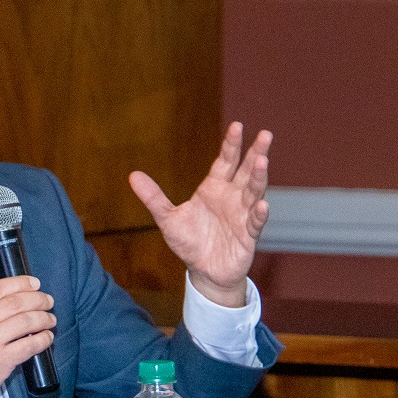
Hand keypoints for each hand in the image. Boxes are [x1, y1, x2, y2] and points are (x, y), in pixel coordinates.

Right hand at [0, 275, 55, 397]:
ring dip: (43, 318)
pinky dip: (43, 339)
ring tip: (50, 319)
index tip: (34, 284)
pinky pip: (29, 345)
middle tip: (47, 301)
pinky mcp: (1, 360)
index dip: (21, 284)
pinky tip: (46, 337)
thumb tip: (9, 300)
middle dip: (37, 299)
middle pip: (15, 302)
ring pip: (25, 321)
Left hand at [128, 122, 272, 307]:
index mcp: (214, 188)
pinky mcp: (248, 235)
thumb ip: (153, 197)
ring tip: (262, 160)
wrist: (203, 271)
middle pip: (246, 171)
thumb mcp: (167, 219)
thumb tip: (132, 175)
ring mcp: (243, 214)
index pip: (225, 162)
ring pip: (254, 191)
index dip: (231, 145)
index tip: (237, 126)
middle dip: (255, 153)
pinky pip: (255, 222)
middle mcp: (232, 197)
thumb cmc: (189, 242)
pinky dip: (259, 214)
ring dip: (259, 177)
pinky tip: (261, 205)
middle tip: (265, 135)